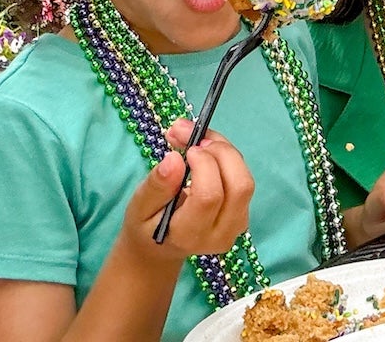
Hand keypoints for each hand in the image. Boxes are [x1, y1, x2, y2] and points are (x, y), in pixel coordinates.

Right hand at [121, 120, 253, 261]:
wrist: (162, 246)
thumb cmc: (147, 225)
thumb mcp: (139, 207)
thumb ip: (156, 186)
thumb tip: (174, 159)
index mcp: (190, 235)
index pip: (209, 196)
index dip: (203, 165)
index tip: (186, 149)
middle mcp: (220, 234)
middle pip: (239, 186)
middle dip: (220, 152)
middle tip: (194, 137)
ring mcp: (236, 226)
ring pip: (245, 179)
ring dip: (224, 150)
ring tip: (197, 139)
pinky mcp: (242, 214)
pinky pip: (243, 178)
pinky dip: (227, 157)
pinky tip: (206, 151)